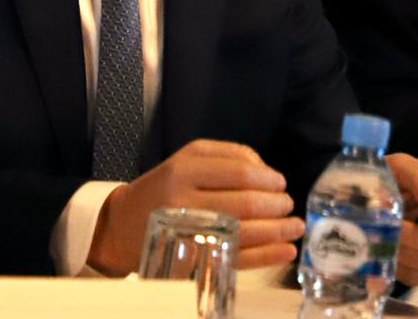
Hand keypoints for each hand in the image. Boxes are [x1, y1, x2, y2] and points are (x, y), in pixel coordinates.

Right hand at [87, 140, 303, 275]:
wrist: (122, 225)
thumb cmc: (164, 187)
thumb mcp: (188, 158)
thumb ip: (229, 156)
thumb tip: (269, 173)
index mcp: (184, 169)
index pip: (240, 172)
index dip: (269, 180)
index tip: (282, 185)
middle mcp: (184, 200)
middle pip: (246, 203)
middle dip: (277, 206)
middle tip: (288, 205)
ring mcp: (188, 233)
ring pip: (245, 232)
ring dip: (278, 231)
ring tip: (295, 227)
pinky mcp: (192, 260)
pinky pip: (237, 258)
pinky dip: (267, 255)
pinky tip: (285, 250)